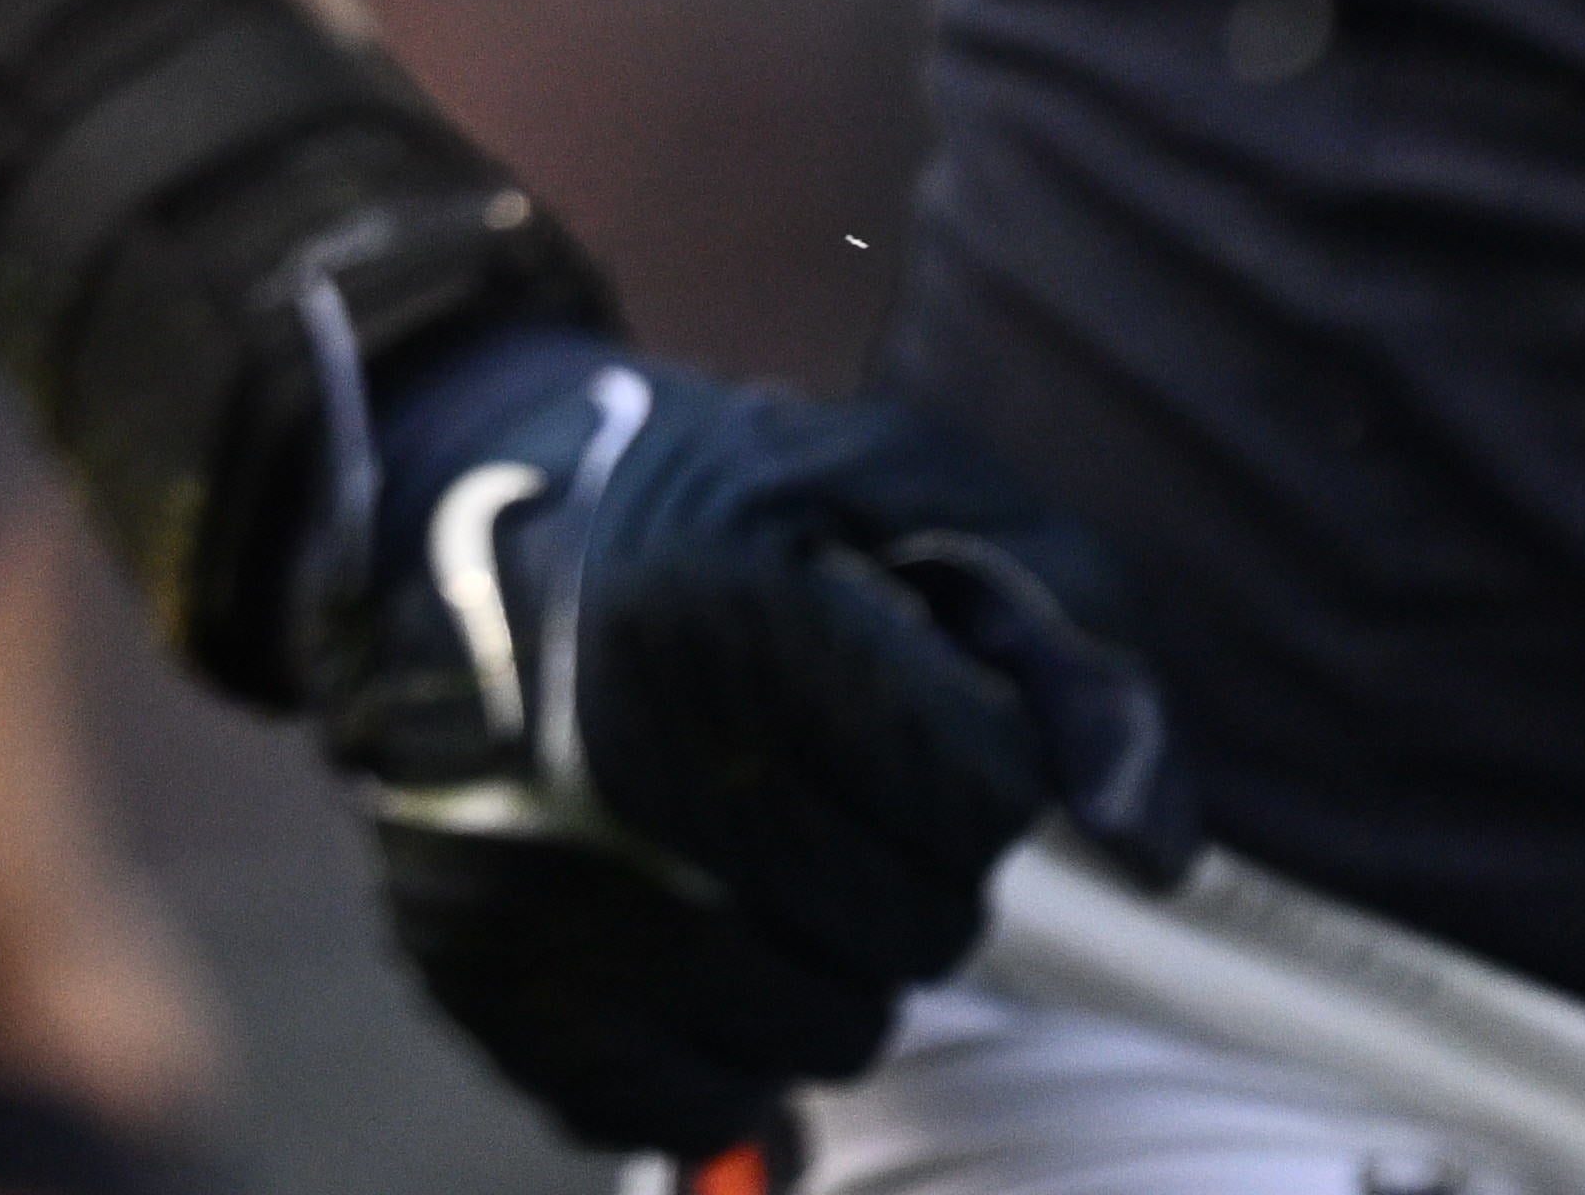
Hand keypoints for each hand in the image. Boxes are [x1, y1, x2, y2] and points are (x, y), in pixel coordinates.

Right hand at [308, 336, 1189, 1167]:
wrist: (427, 508)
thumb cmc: (697, 500)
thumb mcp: (892, 483)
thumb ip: (1068, 628)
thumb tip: (1157, 853)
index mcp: (727, 617)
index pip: (983, 796)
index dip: (970, 753)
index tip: (894, 700)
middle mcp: (623, 762)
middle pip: (917, 930)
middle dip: (907, 863)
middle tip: (819, 780)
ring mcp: (543, 885)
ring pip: (824, 1034)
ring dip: (827, 961)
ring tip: (755, 853)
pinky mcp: (484, 975)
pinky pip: (691, 1101)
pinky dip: (718, 1047)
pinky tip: (689, 939)